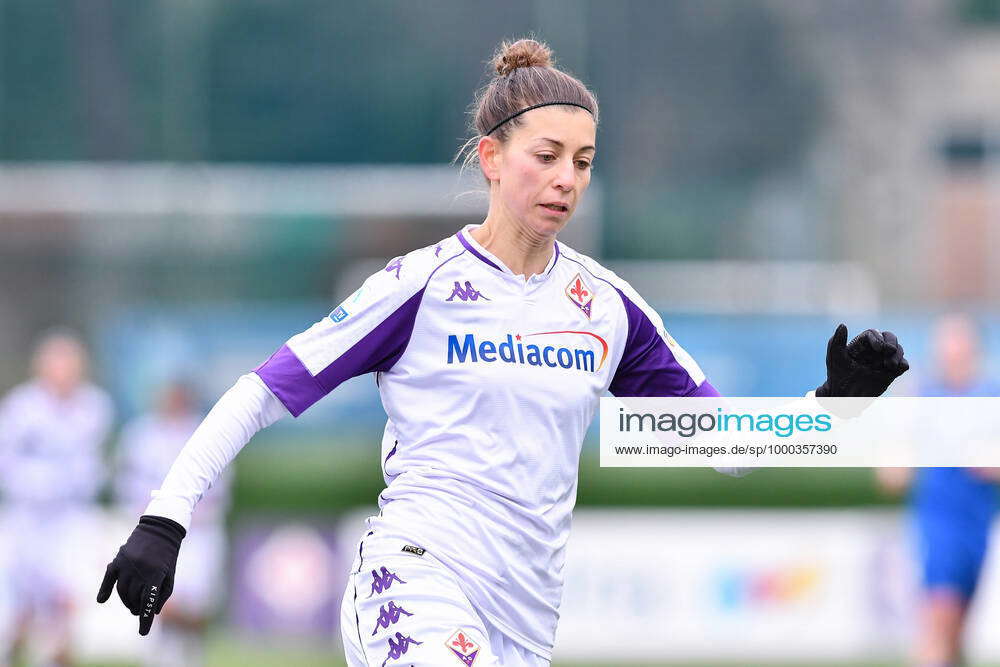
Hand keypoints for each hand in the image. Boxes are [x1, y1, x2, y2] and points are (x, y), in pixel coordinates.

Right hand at [97, 515, 185, 634]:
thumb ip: (162, 594)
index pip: (148, 602)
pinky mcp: (118, 558)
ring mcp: (127, 563)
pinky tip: (102, 600)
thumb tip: (152, 613)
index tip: (143, 632)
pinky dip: (104, 589)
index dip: (145, 619)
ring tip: (131, 605)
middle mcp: (139, 569)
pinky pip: (108, 578)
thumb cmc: (168, 554)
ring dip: (126, 601)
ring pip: (122, 590)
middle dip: (136, 608)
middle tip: (138, 611)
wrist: (160, 527)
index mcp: (155, 573)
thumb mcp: (170, 573)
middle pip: (133, 598)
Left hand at [816, 324, 908, 396]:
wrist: (845, 397)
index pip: (873, 334)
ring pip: (898, 350)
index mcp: (860, 344)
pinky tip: (898, 368)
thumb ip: (836, 341)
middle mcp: (873, 350)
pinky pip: (903, 364)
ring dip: (897, 354)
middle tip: (889, 351)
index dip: (877, 338)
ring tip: (890, 365)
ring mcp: (883, 360)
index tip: (879, 347)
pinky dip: (903, 364)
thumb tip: (843, 325)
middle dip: (892, 342)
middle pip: (889, 337)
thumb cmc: (837, 376)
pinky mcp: (891, 372)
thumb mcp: (835, 358)